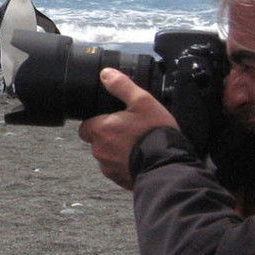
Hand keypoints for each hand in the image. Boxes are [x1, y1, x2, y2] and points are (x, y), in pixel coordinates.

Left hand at [77, 68, 179, 188]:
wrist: (168, 165)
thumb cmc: (154, 132)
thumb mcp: (142, 101)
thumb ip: (122, 86)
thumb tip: (106, 73)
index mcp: (101, 130)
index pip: (86, 126)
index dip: (98, 122)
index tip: (113, 120)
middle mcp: (100, 150)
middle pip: (96, 142)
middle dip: (108, 137)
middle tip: (129, 132)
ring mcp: (109, 168)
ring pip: (106, 157)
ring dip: (117, 152)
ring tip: (138, 146)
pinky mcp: (119, 180)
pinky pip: (117, 170)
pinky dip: (125, 165)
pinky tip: (141, 159)